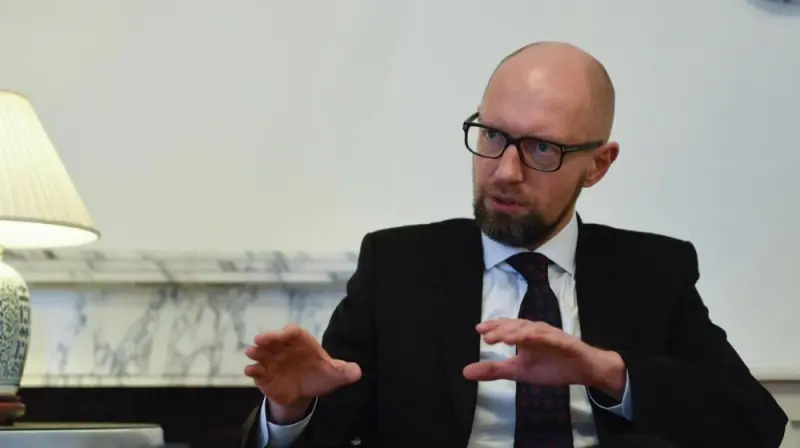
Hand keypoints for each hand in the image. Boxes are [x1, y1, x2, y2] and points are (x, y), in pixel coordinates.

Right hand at [244, 324, 360, 421]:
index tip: (283, 333)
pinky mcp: (265, 375)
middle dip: (266, 338)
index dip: (286, 331)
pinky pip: (257, 371)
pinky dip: (253, 370)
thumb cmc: (320, 375)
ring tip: (252, 352)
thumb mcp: (335, 374)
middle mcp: (284, 348)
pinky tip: (251, 370)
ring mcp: (272, 361)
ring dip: (256, 352)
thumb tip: (357, 372)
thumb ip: (345, 371)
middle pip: (273, 339)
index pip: (292, 332)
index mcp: (301, 342)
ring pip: (262, 353)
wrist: (306, 390)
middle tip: (259, 340)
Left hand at [462, 318, 625, 397]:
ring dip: (518, 332)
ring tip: (503, 338)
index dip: (494, 327)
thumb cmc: (551, 367)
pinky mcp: (565, 342)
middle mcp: (536, 331)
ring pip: (532, 330)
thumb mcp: (519, 371)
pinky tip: (530, 339)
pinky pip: (552, 338)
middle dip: (501, 329)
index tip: (479, 330)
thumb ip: (494, 370)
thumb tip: (465, 372)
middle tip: (486, 336)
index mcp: (524, 336)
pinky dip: (540, 337)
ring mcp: (551, 335)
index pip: (507, 328)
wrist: (583, 370)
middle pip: (517, 326)